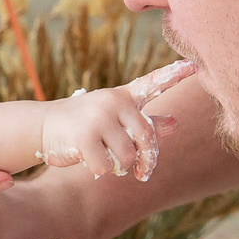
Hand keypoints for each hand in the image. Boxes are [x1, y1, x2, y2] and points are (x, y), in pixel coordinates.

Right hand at [39, 60, 192, 179]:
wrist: (43, 126)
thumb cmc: (84, 123)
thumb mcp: (115, 119)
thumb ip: (145, 122)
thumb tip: (176, 122)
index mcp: (123, 96)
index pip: (153, 84)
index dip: (174, 75)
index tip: (195, 65)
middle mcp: (113, 102)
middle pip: (146, 139)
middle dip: (146, 160)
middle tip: (142, 173)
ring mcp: (98, 118)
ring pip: (128, 156)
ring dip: (120, 166)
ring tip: (106, 157)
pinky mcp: (84, 137)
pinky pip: (107, 166)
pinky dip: (101, 170)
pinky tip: (90, 160)